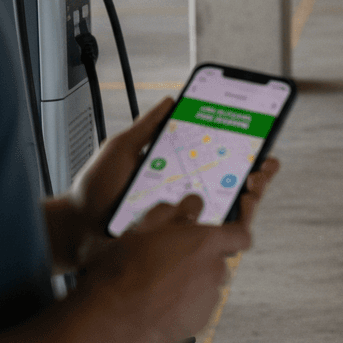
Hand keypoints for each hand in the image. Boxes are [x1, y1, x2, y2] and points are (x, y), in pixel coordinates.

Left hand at [44, 97, 280, 271]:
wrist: (77, 225)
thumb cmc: (96, 189)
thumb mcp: (122, 148)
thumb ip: (148, 126)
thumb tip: (172, 100)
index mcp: (178, 173)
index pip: (218, 160)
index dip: (242, 150)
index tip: (259, 137)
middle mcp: (186, 197)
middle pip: (233, 185)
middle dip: (258, 172)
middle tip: (264, 163)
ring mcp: (185, 221)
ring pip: (232, 211)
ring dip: (253, 196)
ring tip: (255, 182)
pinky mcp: (181, 242)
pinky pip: (215, 236)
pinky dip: (235, 224)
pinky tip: (240, 208)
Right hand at [78, 155, 278, 342]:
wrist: (110, 320)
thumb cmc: (123, 273)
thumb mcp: (143, 229)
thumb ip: (173, 213)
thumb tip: (190, 205)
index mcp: (205, 243)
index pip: (241, 236)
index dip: (232, 234)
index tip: (223, 235)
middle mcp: (214, 271)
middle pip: (219, 261)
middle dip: (201, 259)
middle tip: (172, 259)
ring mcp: (208, 300)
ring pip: (208, 285)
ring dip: (193, 282)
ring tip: (160, 284)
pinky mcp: (199, 323)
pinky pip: (199, 308)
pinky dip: (186, 305)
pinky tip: (160, 304)